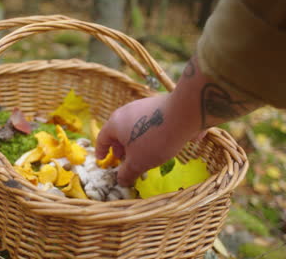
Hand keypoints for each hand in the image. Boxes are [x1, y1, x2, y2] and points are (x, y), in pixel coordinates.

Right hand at [95, 54, 261, 186]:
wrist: (185, 113)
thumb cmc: (155, 139)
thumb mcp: (138, 163)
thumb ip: (127, 173)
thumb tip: (121, 180)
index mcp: (115, 123)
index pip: (101, 138)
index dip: (100, 151)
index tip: (102, 160)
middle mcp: (127, 111)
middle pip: (118, 131)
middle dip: (120, 148)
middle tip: (125, 160)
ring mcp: (144, 106)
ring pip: (135, 126)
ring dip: (136, 142)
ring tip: (145, 155)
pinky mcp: (161, 105)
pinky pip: (151, 123)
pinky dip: (151, 135)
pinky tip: (163, 145)